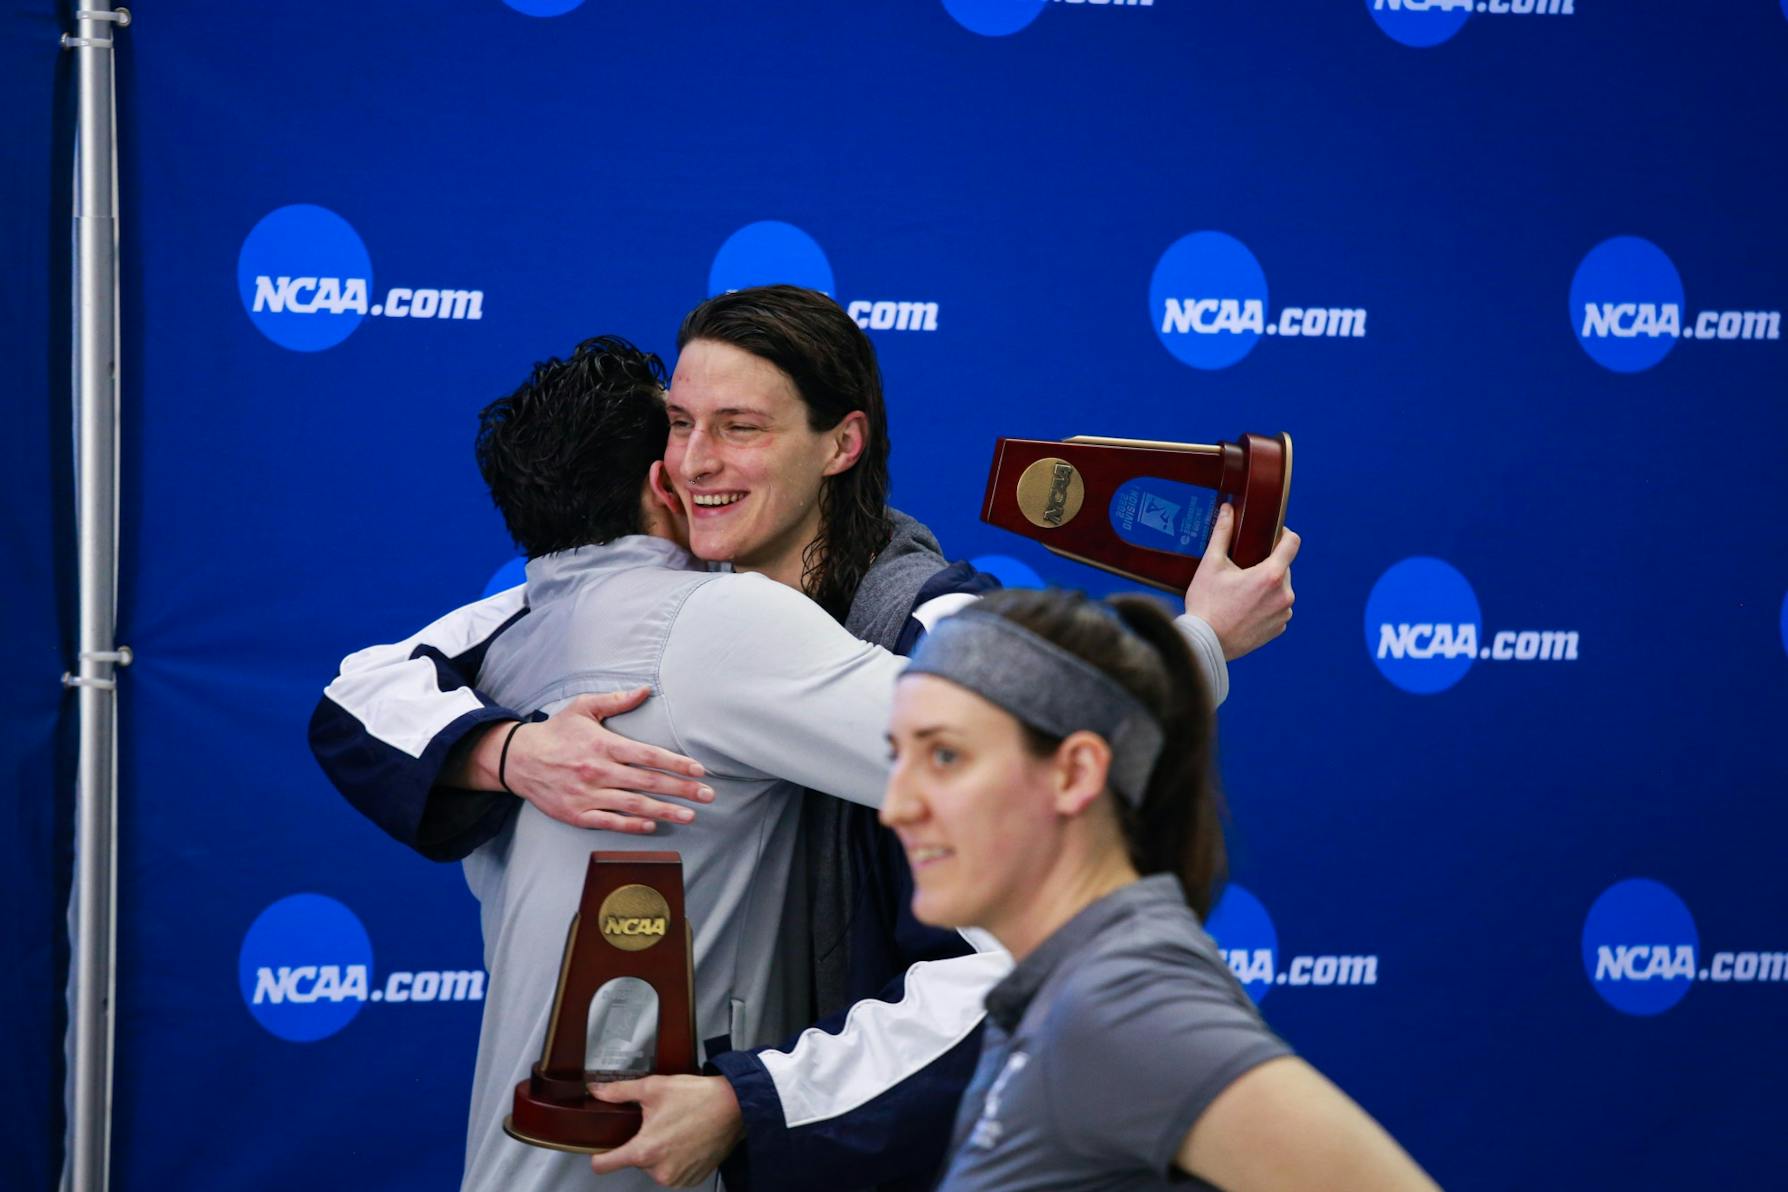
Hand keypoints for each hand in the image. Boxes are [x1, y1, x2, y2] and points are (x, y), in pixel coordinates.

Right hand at [471, 690, 712, 831]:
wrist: (517, 759)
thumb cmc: (555, 732)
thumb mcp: (583, 708)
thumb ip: (616, 701)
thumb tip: (646, 690)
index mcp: (604, 745)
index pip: (648, 756)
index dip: (676, 764)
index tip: (699, 770)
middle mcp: (599, 772)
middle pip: (648, 783)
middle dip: (682, 790)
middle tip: (708, 796)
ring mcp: (588, 795)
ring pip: (633, 806)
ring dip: (664, 811)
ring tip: (690, 816)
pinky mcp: (577, 814)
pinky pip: (609, 822)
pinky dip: (631, 825)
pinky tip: (652, 825)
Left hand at [587, 1075, 743, 1186]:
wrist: (734, 1106)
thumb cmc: (698, 1097)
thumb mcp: (654, 1087)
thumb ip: (620, 1091)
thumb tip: (598, 1091)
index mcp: (645, 1150)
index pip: (604, 1166)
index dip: (599, 1155)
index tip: (601, 1149)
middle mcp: (660, 1170)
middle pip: (635, 1161)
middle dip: (642, 1144)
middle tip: (658, 1125)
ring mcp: (677, 1178)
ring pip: (654, 1167)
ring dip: (660, 1153)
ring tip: (676, 1131)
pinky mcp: (692, 1179)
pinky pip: (673, 1172)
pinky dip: (676, 1160)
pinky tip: (686, 1141)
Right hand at [1185, 504, 1299, 660]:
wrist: (1205, 643)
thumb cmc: (1206, 604)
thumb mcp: (1211, 565)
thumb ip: (1222, 534)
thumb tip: (1227, 510)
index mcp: (1271, 575)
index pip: (1293, 543)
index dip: (1284, 534)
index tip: (1273, 535)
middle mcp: (1284, 594)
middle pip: (1284, 568)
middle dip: (1267, 565)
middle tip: (1243, 570)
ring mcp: (1283, 614)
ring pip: (1280, 590)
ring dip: (1267, 587)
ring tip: (1241, 594)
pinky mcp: (1278, 629)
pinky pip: (1277, 609)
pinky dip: (1265, 606)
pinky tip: (1244, 610)